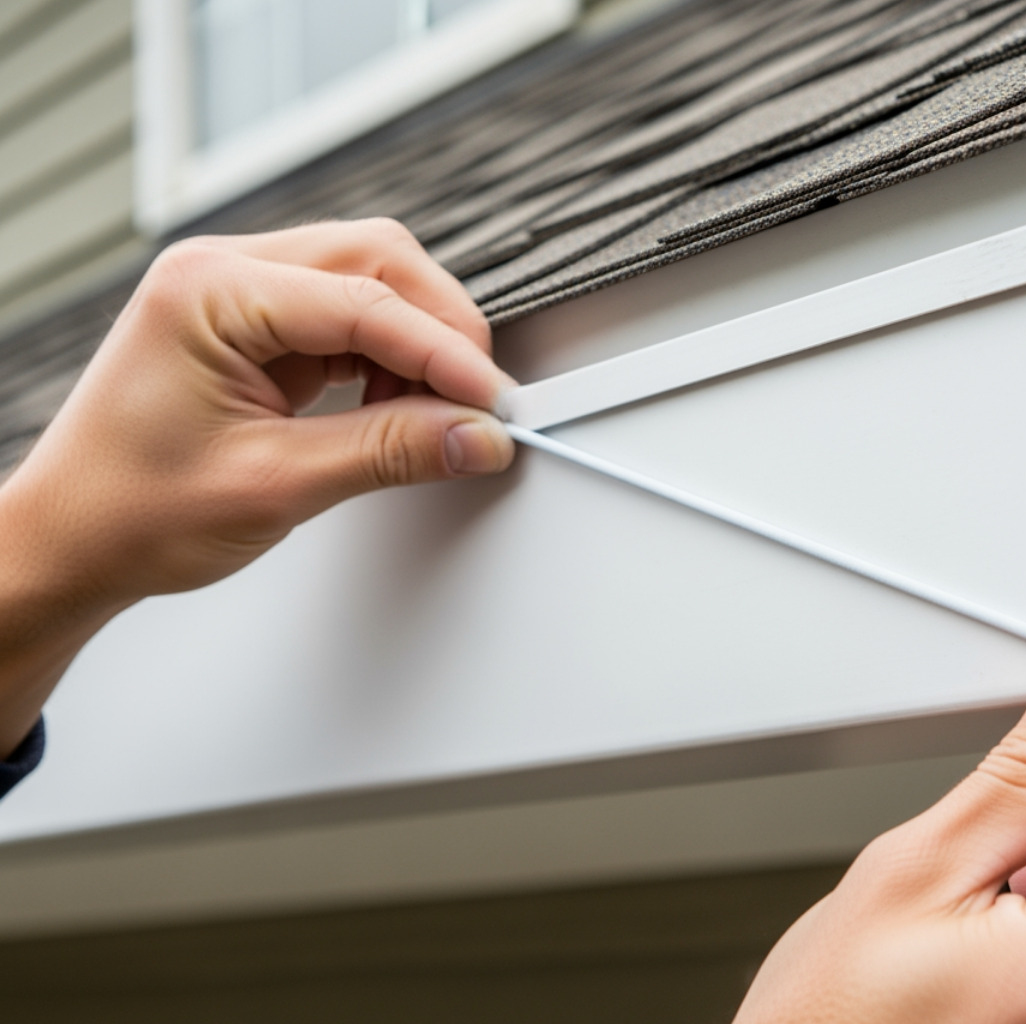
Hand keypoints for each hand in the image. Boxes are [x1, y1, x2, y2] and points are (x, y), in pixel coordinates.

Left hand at [0, 220, 515, 752]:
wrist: (70, 542)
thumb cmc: (130, 511)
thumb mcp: (275, 484)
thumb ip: (388, 451)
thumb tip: (475, 437)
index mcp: (208, 290)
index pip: (363, 300)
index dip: (443, 352)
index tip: (493, 404)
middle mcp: (223, 271)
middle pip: (376, 262)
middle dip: (440, 329)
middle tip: (478, 403)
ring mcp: (239, 291)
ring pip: (371, 282)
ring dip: (417, 343)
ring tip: (433, 413)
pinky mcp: (256, 323)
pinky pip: (348, 317)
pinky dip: (388, 357)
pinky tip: (398, 403)